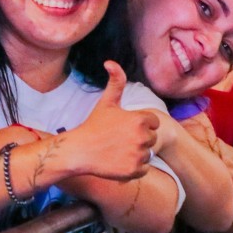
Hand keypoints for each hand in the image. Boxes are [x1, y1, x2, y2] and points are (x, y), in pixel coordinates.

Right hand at [69, 62, 157, 180]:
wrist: (80, 150)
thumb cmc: (94, 125)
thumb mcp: (107, 102)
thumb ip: (115, 81)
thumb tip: (110, 62)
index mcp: (140, 119)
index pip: (153, 123)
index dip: (140, 125)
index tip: (124, 127)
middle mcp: (143, 137)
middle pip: (151, 139)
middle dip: (139, 140)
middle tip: (119, 140)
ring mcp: (138, 155)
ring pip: (148, 155)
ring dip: (137, 154)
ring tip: (118, 151)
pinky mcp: (134, 170)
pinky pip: (143, 169)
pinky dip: (134, 168)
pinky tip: (119, 162)